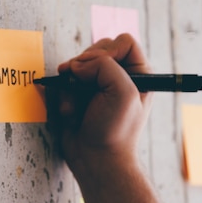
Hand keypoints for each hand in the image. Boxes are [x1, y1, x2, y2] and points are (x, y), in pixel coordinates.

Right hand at [47, 33, 152, 175]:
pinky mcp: (78, 96)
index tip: (98, 67)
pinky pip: (65, 83)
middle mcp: (118, 76)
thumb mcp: (122, 92)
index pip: (123, 42)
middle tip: (78, 82)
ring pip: (77, 65)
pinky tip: (70, 113)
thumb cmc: (116, 131)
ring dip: (70, 84)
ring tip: (74, 105)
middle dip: (84, 65)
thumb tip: (77, 65)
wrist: (96, 160)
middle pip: (97, 49)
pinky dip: (63, 96)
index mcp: (138, 73)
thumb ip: (104, 67)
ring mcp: (96, 86)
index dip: (107, 50)